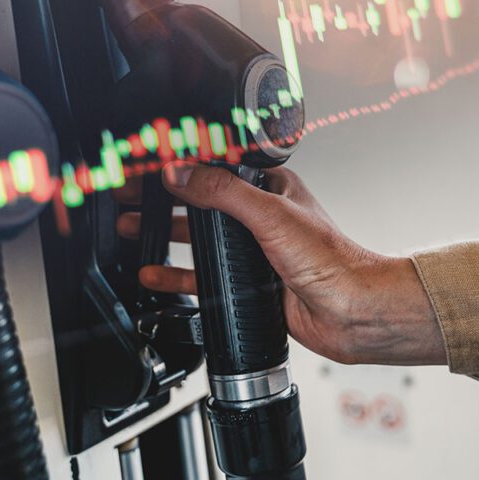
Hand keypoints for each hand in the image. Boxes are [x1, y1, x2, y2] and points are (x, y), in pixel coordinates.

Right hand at [116, 162, 446, 366]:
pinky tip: (155, 273)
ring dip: (162, 234)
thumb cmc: (332, 260)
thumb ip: (222, 191)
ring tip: (129, 230)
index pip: (215, 168)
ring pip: (197, 238)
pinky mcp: (249, 283)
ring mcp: (253, 251)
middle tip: (126, 199)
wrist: (352, 312)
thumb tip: (181, 171)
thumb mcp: (270, 214)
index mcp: (269, 188)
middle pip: (199, 202)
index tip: (146, 168)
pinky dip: (176, 274)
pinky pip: (203, 275)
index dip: (179, 167)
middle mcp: (260, 217)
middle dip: (160, 200)